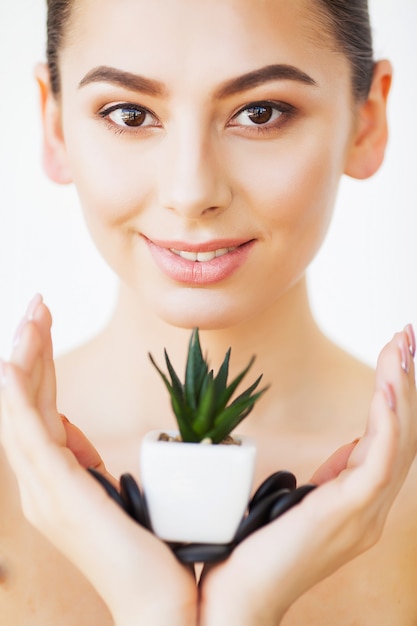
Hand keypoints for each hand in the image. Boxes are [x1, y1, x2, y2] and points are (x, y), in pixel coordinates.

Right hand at [0, 296, 196, 625]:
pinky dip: (18, 390)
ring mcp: (45, 488)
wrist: (166, 605)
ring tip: (34, 312)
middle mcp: (42, 480)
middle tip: (38, 302)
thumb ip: (91, 462)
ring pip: (22, 406)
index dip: (40, 361)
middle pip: (26, 398)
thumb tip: (79, 439)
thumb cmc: (153, 549)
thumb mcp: (118, 491)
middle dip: (30, 347)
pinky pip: (26, 429)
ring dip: (24, 355)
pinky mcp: (56, 492)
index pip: (40, 405)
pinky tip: (15, 357)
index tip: (47, 320)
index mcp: (57, 476)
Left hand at [199, 327, 416, 625]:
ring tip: (400, 346)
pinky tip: (385, 389)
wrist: (236, 598)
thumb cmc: (259, 547)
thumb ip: (334, 475)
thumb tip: (351, 446)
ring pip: (398, 440)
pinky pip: (378, 462)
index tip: (396, 354)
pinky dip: (387, 423)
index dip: (397, 394)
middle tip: (406, 335)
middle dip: (405, 380)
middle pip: (403, 432)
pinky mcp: (347, 514)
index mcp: (362, 501)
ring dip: (400, 389)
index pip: (391, 438)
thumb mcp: (305, 499)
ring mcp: (365, 513)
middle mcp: (372, 507)